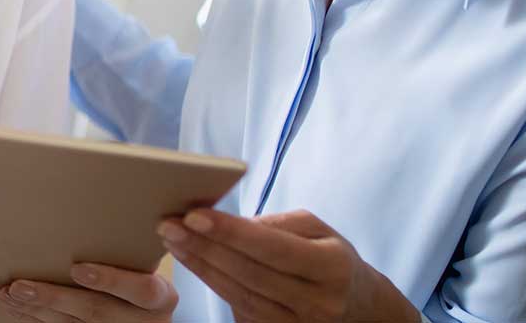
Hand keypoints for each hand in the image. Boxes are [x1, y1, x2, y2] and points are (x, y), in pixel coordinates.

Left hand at [0, 262, 176, 321]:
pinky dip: (34, 319)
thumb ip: (128, 249)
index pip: (142, 290)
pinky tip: (15, 306)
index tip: (78, 268)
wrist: (145, 317)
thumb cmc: (142, 277)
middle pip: (96, 311)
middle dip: (54, 298)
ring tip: (9, 292)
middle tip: (21, 286)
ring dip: (36, 309)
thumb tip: (94, 202)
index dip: (110, 280)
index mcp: (160, 297)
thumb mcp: (146, 265)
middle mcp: (143, 320)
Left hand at [159, 209, 417, 322]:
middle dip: (205, 248)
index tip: (194, 215)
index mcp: (332, 268)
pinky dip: (213, 284)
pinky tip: (193, 262)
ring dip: (201, 267)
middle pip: (250, 274)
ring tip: (173, 241)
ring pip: (239, 296)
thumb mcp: (318, 231)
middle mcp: (318, 303)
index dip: (231, 233)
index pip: (274, 249)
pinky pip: (239, 309)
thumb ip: (278, 224)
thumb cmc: (329, 257)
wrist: (356, 306)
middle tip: (169, 225)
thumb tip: (231, 224)